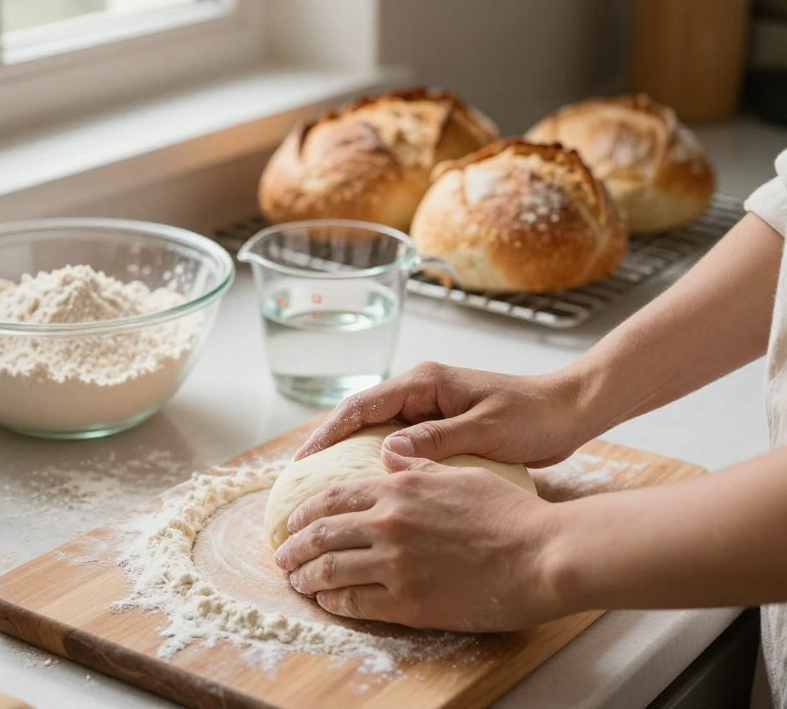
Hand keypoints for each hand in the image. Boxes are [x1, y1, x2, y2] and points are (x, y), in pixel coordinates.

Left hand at [275, 448, 566, 630]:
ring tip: (296, 580)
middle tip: (283, 554)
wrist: (541, 555)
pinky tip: (327, 600)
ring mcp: (395, 564)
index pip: (334, 497)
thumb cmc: (508, 512)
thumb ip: (418, 467)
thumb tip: (390, 457)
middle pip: (322, 534)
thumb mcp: (460, 473)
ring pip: (329, 570)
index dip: (307, 511)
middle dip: (295, 545)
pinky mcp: (408, 602)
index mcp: (398, 489)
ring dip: (305, 576)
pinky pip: (355, 602)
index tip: (294, 520)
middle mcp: (388, 523)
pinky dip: (333, 601)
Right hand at [296, 361, 593, 467]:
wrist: (569, 411)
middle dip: (329, 445)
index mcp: (425, 383)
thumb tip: (388, 454)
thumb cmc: (533, 416)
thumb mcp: (485, 429)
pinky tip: (368, 489)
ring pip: (377, 431)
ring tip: (324, 489)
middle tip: (302, 482)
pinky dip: (380, 463)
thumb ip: (437, 439)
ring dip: (351, 455)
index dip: (328, 433)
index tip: (303, 462)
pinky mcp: (442, 426)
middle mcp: (421, 391)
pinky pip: (400, 444)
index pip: (362, 406)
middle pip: (361, 417)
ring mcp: (430, 408)